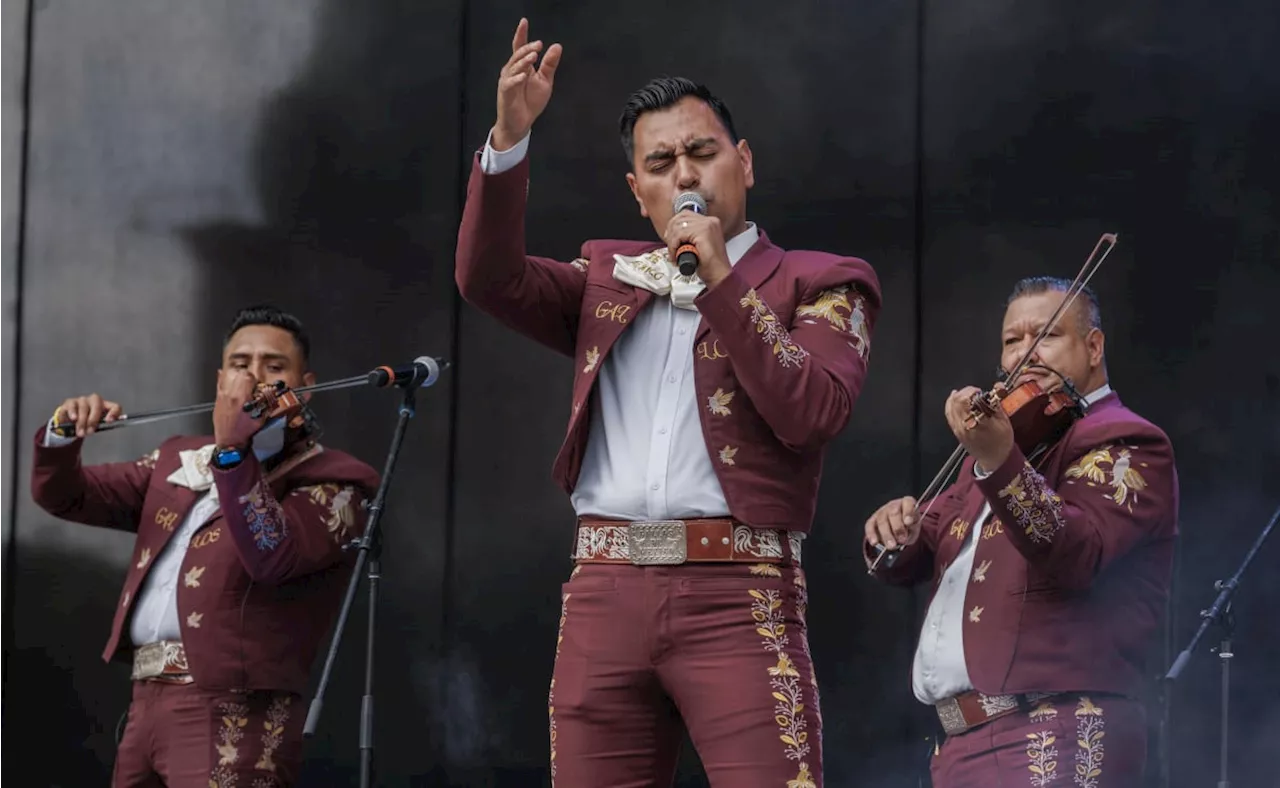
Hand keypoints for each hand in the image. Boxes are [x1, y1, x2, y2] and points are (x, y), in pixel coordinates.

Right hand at [52, 393, 122, 436]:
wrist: (70, 420)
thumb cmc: (87, 423)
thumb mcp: (95, 425)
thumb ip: (98, 426)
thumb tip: (93, 430)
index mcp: (105, 406)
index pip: (115, 406)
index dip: (114, 413)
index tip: (108, 422)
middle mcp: (94, 400)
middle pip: (97, 406)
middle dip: (93, 420)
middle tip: (89, 432)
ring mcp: (82, 400)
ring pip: (83, 408)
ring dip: (82, 422)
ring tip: (80, 433)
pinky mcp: (69, 402)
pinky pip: (71, 407)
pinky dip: (71, 414)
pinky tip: (72, 420)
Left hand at [213, 369, 262, 449]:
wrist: (228, 441)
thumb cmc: (243, 433)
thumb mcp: (260, 419)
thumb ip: (267, 405)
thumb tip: (273, 395)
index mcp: (241, 399)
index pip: (248, 377)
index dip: (256, 380)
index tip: (258, 386)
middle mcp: (230, 395)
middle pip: (240, 374)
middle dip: (249, 378)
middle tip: (252, 387)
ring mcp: (222, 396)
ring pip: (230, 377)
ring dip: (238, 379)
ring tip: (242, 387)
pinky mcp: (217, 400)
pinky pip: (219, 384)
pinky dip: (222, 378)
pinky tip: (224, 376)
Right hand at [493, 18, 561, 150]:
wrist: (521, 123)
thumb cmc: (530, 102)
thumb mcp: (545, 81)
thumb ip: (549, 65)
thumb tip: (557, 46)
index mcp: (521, 66)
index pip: (520, 47)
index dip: (521, 34)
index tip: (524, 22)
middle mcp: (512, 70)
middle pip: (517, 55)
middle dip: (527, 48)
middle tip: (539, 45)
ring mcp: (507, 81)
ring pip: (514, 67)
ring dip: (523, 61)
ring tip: (533, 56)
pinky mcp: (505, 93)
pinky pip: (510, 83)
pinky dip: (516, 79)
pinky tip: (524, 75)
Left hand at [663, 211, 730, 286]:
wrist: (718, 275)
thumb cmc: (709, 265)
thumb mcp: (697, 244)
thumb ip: (689, 235)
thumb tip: (672, 232)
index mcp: (710, 222)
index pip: (685, 214)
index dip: (673, 226)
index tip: (669, 238)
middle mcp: (710, 221)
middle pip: (680, 218)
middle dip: (670, 233)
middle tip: (671, 248)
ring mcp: (707, 225)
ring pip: (678, 227)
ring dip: (671, 243)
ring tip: (674, 255)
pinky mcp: (703, 232)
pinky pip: (679, 235)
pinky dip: (673, 247)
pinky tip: (676, 256)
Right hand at [864, 496, 920, 550]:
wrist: (901, 529)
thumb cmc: (909, 526)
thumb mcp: (915, 527)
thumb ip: (912, 529)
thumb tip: (905, 536)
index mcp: (907, 503)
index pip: (908, 503)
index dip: (908, 512)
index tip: (908, 523)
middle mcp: (893, 505)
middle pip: (893, 512)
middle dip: (897, 527)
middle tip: (902, 540)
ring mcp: (881, 511)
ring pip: (882, 520)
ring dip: (886, 535)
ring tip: (892, 546)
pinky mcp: (872, 520)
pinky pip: (870, 526)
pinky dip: (871, 534)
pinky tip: (874, 542)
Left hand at [945, 385, 1013, 471]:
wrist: (994, 459)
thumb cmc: (1002, 441)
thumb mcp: (1005, 421)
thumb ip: (997, 403)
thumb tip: (997, 386)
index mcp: (981, 423)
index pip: (970, 401)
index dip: (974, 392)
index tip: (981, 391)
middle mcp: (966, 425)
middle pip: (958, 401)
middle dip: (966, 392)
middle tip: (975, 392)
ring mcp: (958, 429)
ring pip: (951, 406)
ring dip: (958, 396)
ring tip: (967, 393)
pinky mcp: (955, 431)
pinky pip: (949, 413)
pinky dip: (951, 403)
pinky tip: (955, 397)